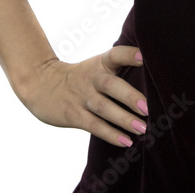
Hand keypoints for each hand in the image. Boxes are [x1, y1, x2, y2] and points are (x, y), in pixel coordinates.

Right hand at [16, 46, 148, 146]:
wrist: (41, 84)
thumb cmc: (81, 76)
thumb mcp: (97, 65)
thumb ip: (119, 68)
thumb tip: (152, 75)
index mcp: (100, 63)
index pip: (116, 54)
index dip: (129, 54)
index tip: (144, 57)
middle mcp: (91, 78)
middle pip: (110, 85)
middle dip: (129, 96)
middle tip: (148, 108)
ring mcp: (81, 97)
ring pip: (103, 108)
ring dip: (123, 119)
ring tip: (142, 128)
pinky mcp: (73, 115)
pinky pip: (94, 126)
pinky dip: (110, 134)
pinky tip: (126, 141)